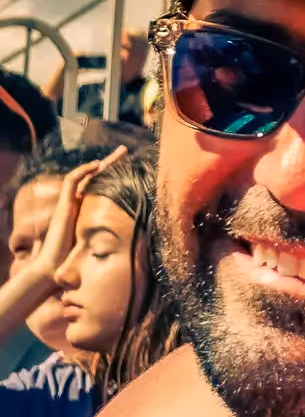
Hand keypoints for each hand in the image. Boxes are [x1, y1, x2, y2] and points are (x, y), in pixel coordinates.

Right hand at [28, 146, 127, 284]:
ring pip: (83, 174)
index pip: (98, 185)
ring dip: (100, 162)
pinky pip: (70, 181)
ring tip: (118, 153)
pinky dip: (83, 171)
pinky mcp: (63, 205)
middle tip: (124, 150)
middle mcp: (75, 202)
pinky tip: (97, 165)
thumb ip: (111, 235)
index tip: (129, 166)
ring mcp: (68, 202)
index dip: (112, 175)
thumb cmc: (75, 259)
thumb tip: (137, 237)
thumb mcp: (99, 241)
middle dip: (109, 162)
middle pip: (93, 176)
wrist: (55, 266)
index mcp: (84, 208)